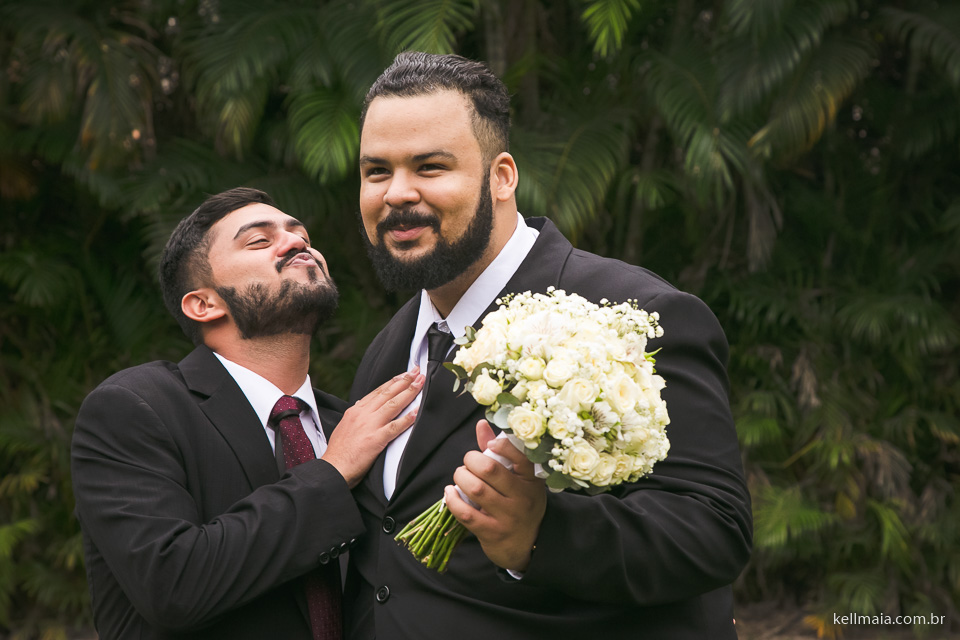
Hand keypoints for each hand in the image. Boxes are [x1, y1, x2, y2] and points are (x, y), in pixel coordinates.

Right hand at [322, 368, 422, 487]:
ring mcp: (370, 426)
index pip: (378, 392)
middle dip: (404, 381)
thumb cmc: (339, 452)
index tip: (404, 374)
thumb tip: (361, 403)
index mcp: (355, 411)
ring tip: (421, 383)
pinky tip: (417, 411)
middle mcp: (363, 414)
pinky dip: (407, 419)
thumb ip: (355, 415)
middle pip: (387, 393)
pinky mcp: (376, 440)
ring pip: (393, 405)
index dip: (393, 382)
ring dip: (409, 392)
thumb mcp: (344, 426)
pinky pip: (395, 427)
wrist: (333, 468)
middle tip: (417, 371)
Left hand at [444, 420, 546, 571]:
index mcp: (531, 480)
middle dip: (470, 460)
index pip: (519, 457)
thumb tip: (481, 425)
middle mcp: (522, 497)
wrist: (526, 545)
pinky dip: (452, 500)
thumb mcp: (519, 479)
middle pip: (490, 470)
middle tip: (468, 463)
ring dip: (460, 478)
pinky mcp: (492, 532)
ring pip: (476, 489)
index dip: (500, 446)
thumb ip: (500, 452)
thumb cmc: (519, 503)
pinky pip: (466, 514)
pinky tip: (450, 493)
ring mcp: (507, 516)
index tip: (489, 446)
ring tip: (460, 477)